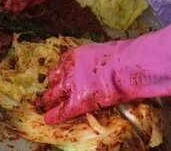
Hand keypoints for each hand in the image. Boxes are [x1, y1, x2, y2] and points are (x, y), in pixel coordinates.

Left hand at [38, 22, 170, 123]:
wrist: (128, 66)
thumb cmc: (125, 56)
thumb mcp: (109, 50)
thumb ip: (102, 57)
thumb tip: (112, 59)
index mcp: (77, 54)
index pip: (62, 63)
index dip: (59, 72)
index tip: (56, 76)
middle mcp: (70, 68)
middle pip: (54, 78)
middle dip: (50, 86)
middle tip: (44, 92)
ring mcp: (71, 84)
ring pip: (53, 94)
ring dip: (48, 100)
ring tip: (42, 105)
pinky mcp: (77, 101)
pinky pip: (61, 110)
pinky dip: (54, 116)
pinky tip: (47, 120)